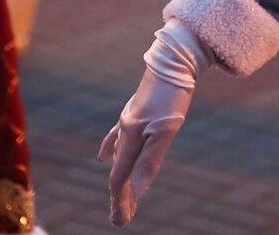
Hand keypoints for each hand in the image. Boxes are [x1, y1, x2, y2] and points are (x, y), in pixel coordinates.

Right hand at [100, 20, 210, 224]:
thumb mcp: (166, 131)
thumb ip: (150, 161)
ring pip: (118, 155)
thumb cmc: (173, 96)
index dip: (120, 201)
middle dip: (120, 196)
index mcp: (129, 137)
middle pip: (118, 169)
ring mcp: (129, 120)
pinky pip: (116, 137)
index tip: (121, 223)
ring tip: (118, 196)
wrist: (174, 60)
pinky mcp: (136, 112)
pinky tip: (103, 155)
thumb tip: (137, 191)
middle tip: (121, 219)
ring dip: (118, 176)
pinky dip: (110, 150)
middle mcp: (125, 130)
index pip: (120, 177)